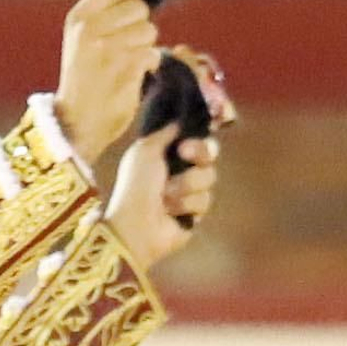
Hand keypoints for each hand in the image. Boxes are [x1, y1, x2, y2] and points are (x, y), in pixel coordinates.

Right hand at [54, 0, 160, 170]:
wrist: (75, 125)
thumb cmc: (82, 81)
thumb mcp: (80, 41)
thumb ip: (101, 16)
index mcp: (78, 18)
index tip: (129, 11)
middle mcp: (91, 29)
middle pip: (138, 7)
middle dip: (140, 24)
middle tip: (128, 43)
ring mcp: (110, 49)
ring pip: (149, 30)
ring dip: (146, 46)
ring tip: (129, 60)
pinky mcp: (127, 68)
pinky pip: (153, 54)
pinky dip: (149, 64)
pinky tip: (135, 74)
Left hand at [105, 129, 218, 272]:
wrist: (136, 224)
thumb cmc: (136, 185)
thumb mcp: (146, 149)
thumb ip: (166, 132)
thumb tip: (182, 121)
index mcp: (169, 152)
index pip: (197, 137)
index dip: (198, 138)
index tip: (185, 144)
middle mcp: (182, 169)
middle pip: (210, 153)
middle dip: (199, 153)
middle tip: (183, 155)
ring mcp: (190, 191)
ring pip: (209, 177)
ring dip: (186, 184)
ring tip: (165, 196)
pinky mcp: (195, 212)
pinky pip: (204, 200)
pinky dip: (186, 205)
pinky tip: (171, 212)